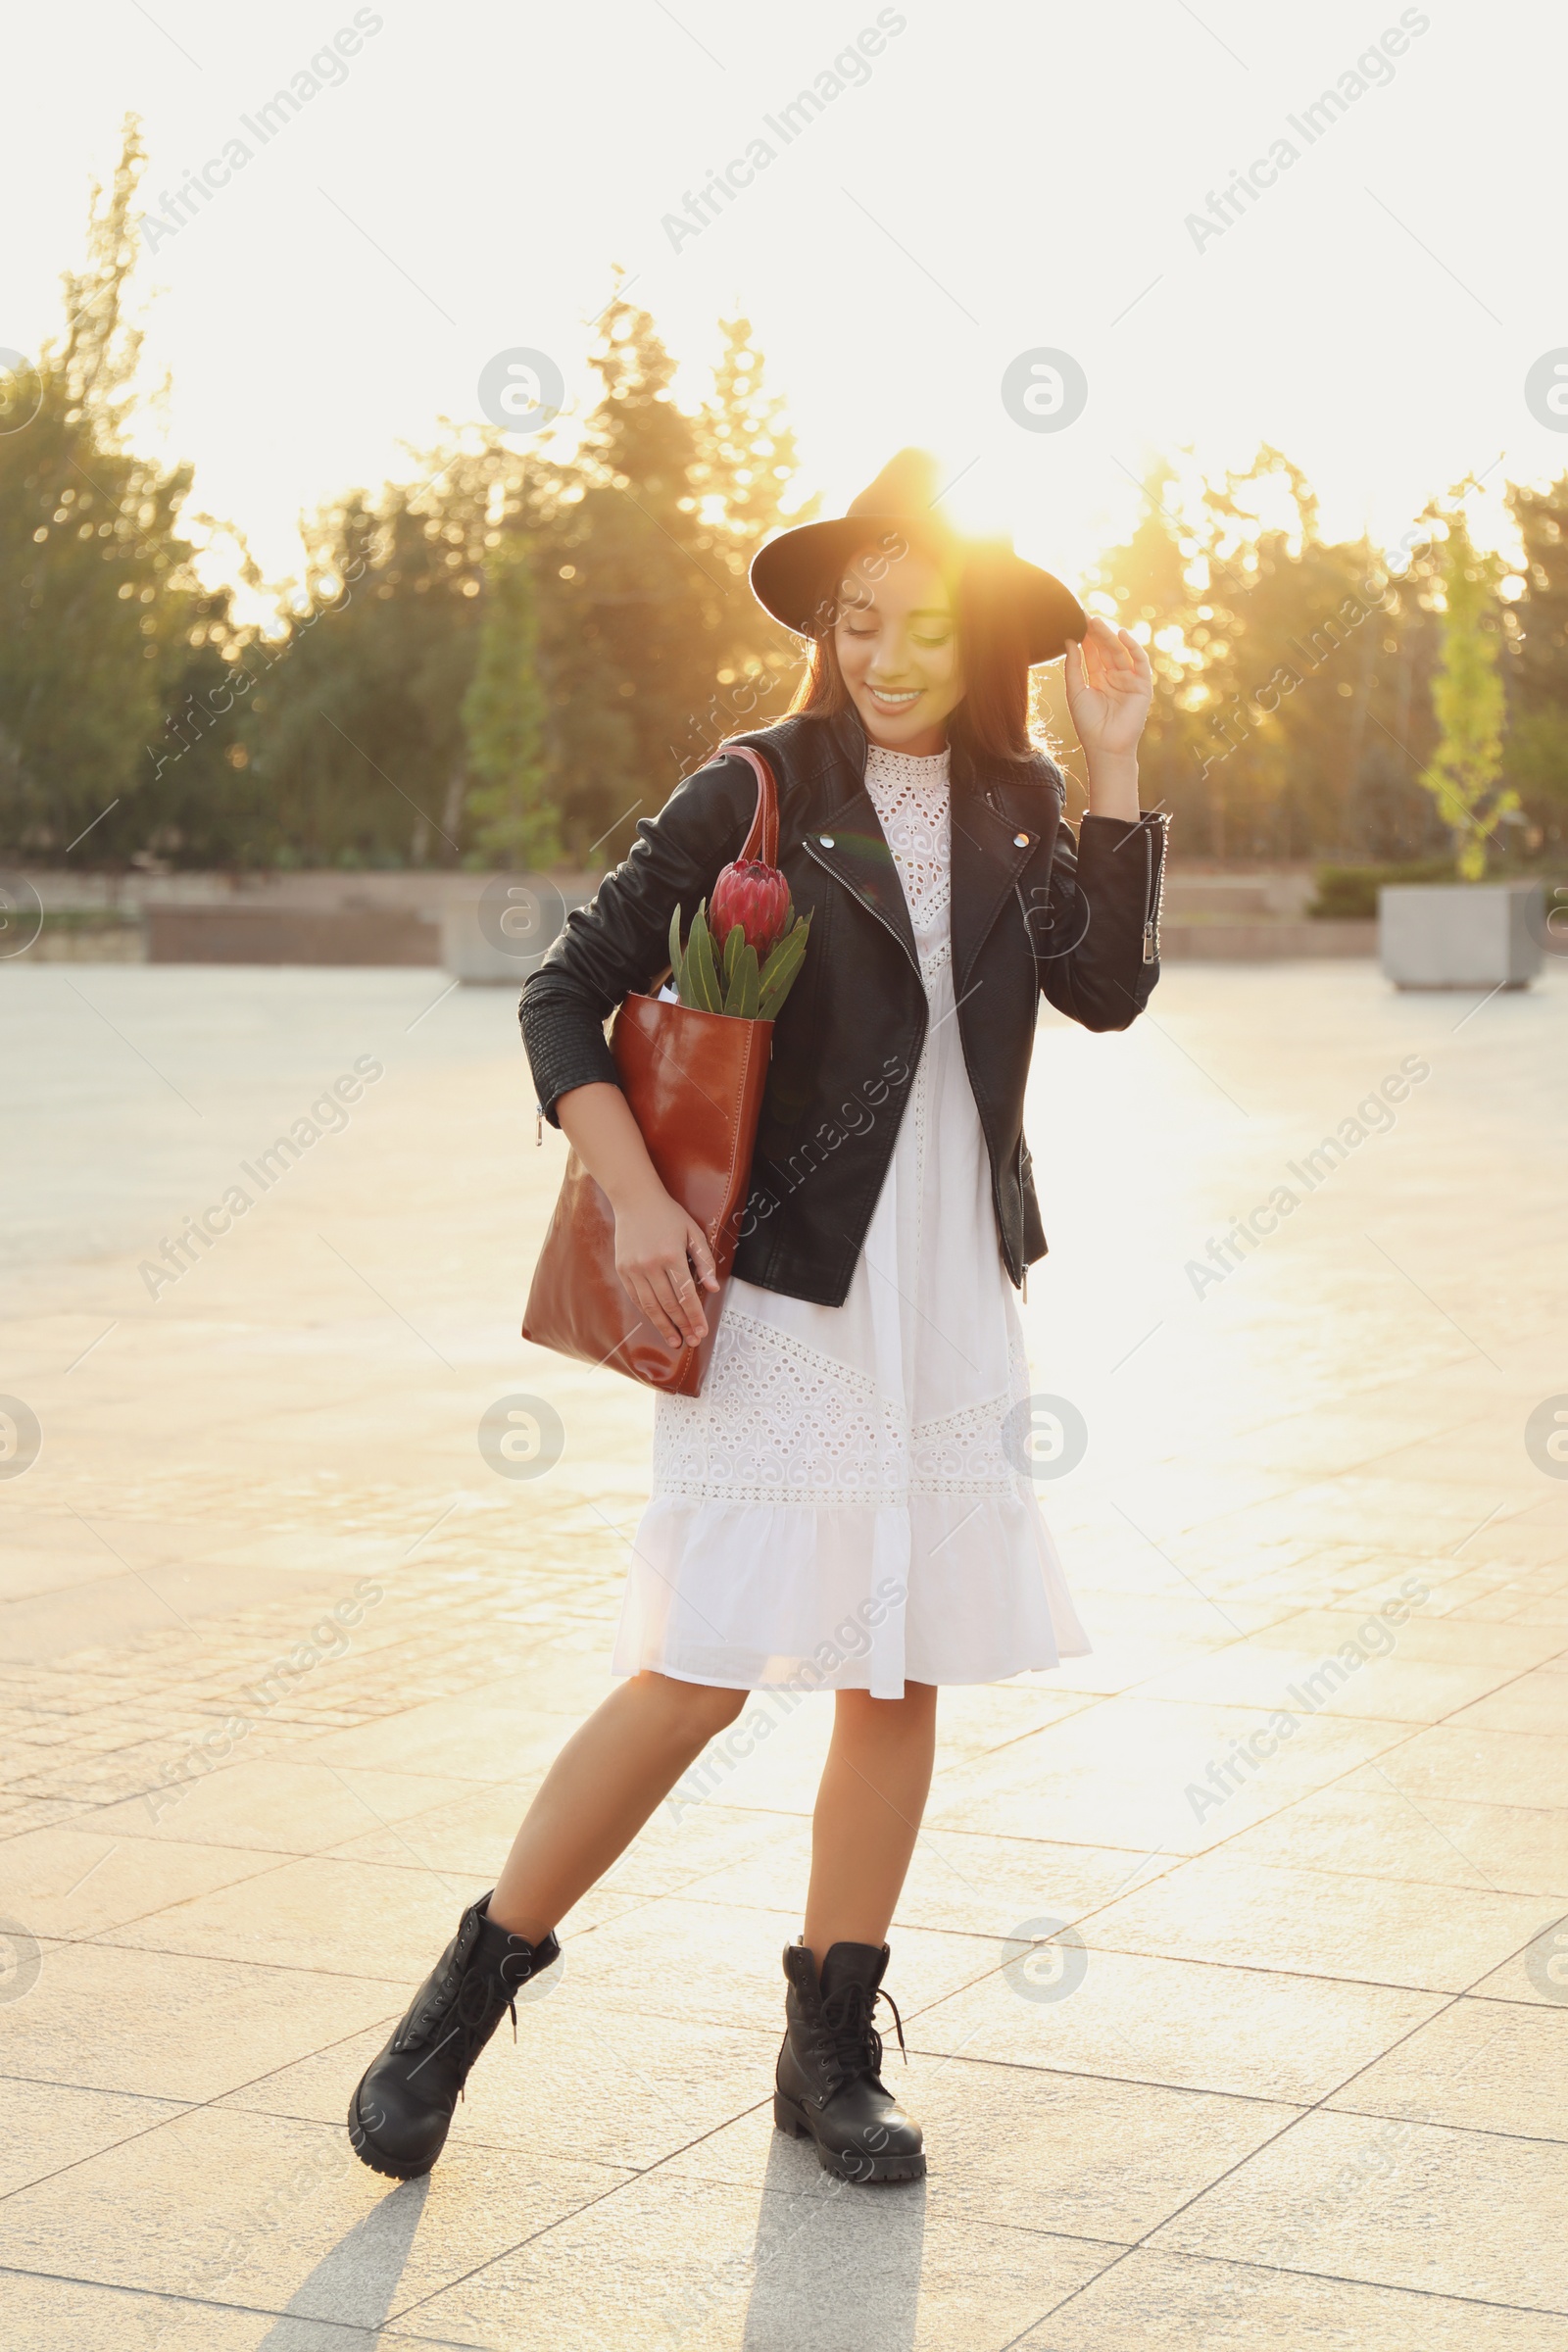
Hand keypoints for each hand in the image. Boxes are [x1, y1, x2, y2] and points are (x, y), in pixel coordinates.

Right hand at [612, 1182, 718, 1347]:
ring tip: (674, 1340)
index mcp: (671, 1255)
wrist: (635, 1199)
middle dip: (681, 1325)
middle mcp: (650, 1265)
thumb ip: (704, 1260)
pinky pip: (636, 1297)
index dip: (694, 1316)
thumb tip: (713, 1288)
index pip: (685, 1294)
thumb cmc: (668, 1215)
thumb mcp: (693, 1231)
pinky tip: (657, 1321)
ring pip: (650, 1305)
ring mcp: (634, 1268)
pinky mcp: (622, 1269)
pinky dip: (647, 1312)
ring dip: (663, 1326)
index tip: (701, 1331)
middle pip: (668, 1304)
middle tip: (691, 1341)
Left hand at [1063, 617, 1152, 762]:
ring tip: (1098, 622)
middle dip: (1097, 633)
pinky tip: (1121, 634)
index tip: (1077, 621)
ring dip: (1110, 636)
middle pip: (1106, 649)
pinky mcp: (1142, 685)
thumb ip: (1073, 666)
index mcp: (1098, 680)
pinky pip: (1139, 662)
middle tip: (1087, 617)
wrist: (1105, 746)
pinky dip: (1132, 647)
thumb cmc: (1088, 724)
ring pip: (1120, 652)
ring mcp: (1129, 680)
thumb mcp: (1075, 691)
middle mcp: (1114, 677)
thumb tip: (1069, 641)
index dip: (1086, 638)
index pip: (1092, 653)